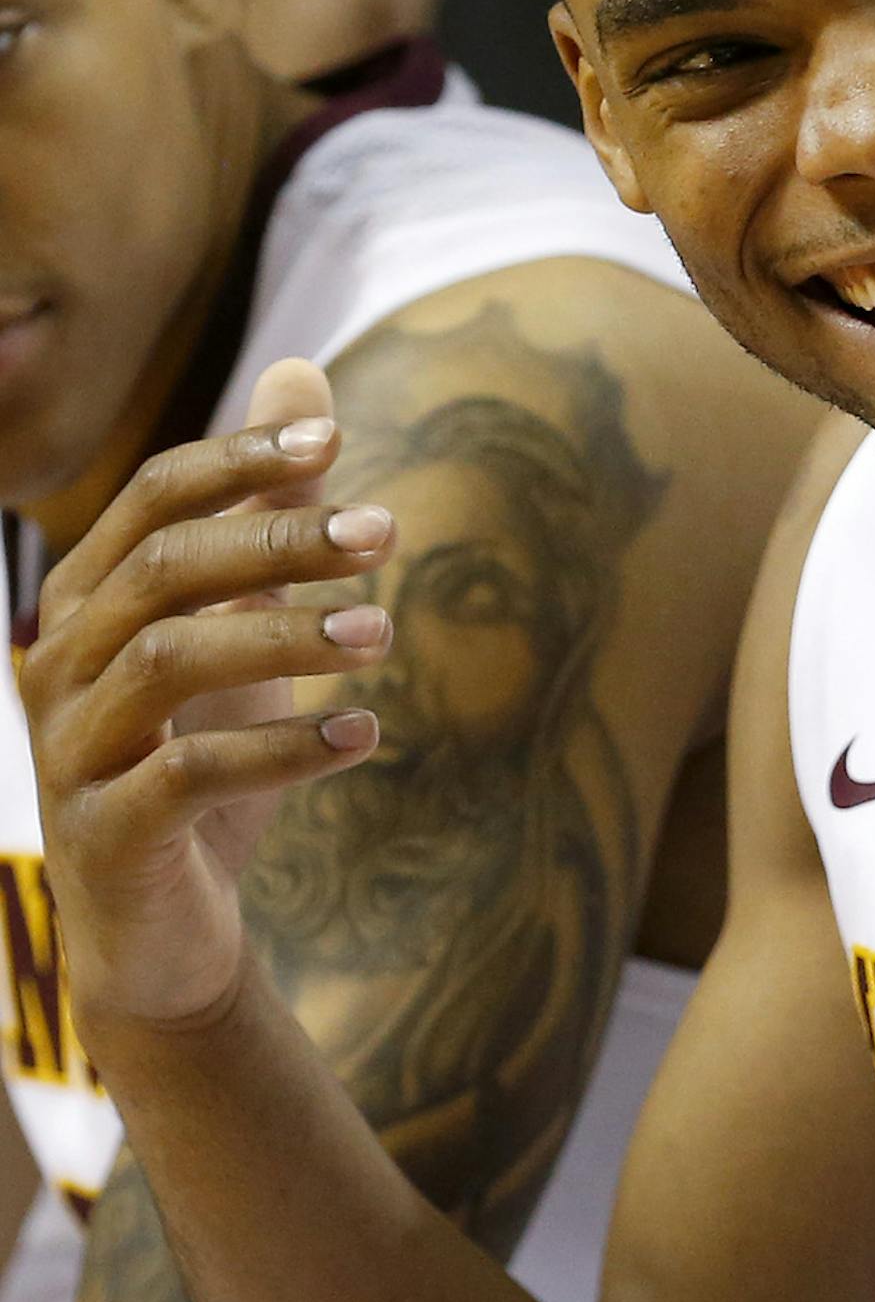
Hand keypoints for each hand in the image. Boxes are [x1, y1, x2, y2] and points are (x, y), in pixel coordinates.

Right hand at [24, 361, 395, 1031]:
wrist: (166, 929)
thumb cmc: (198, 758)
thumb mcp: (239, 622)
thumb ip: (262, 509)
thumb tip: (303, 372)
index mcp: (84, 601)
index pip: (149, 499)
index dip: (236, 462)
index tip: (335, 438)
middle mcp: (59, 663)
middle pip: (162, 569)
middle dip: (277, 541)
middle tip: (388, 532)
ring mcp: (72, 751)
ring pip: (169, 661)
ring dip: (286, 637)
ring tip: (384, 632)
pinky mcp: (106, 835)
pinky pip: (188, 774)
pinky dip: (283, 748)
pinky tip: (363, 733)